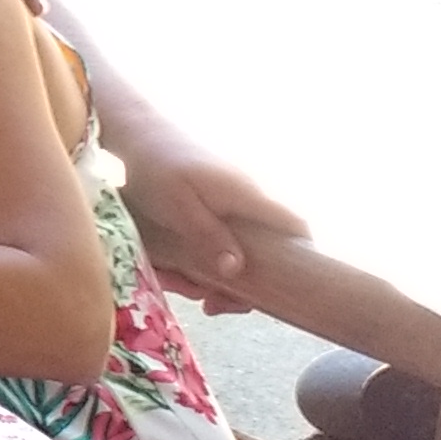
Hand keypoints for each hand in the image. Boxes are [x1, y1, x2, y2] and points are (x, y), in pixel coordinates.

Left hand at [110, 116, 307, 308]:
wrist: (138, 134)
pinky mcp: (214, 204)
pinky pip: (218, 238)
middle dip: (242, 284)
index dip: (302, 257)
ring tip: (185, 289)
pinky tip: (176, 272)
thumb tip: (238, 270)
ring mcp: (232, 202)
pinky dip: (203, 258)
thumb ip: (209, 236)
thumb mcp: (179, 207)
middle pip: (265, 249)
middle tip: (211, 305)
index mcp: (247, 197)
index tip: (283, 290)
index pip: (294, 227)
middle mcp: (247, 199)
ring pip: (238, 248)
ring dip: (215, 276)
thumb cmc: (157, 168)